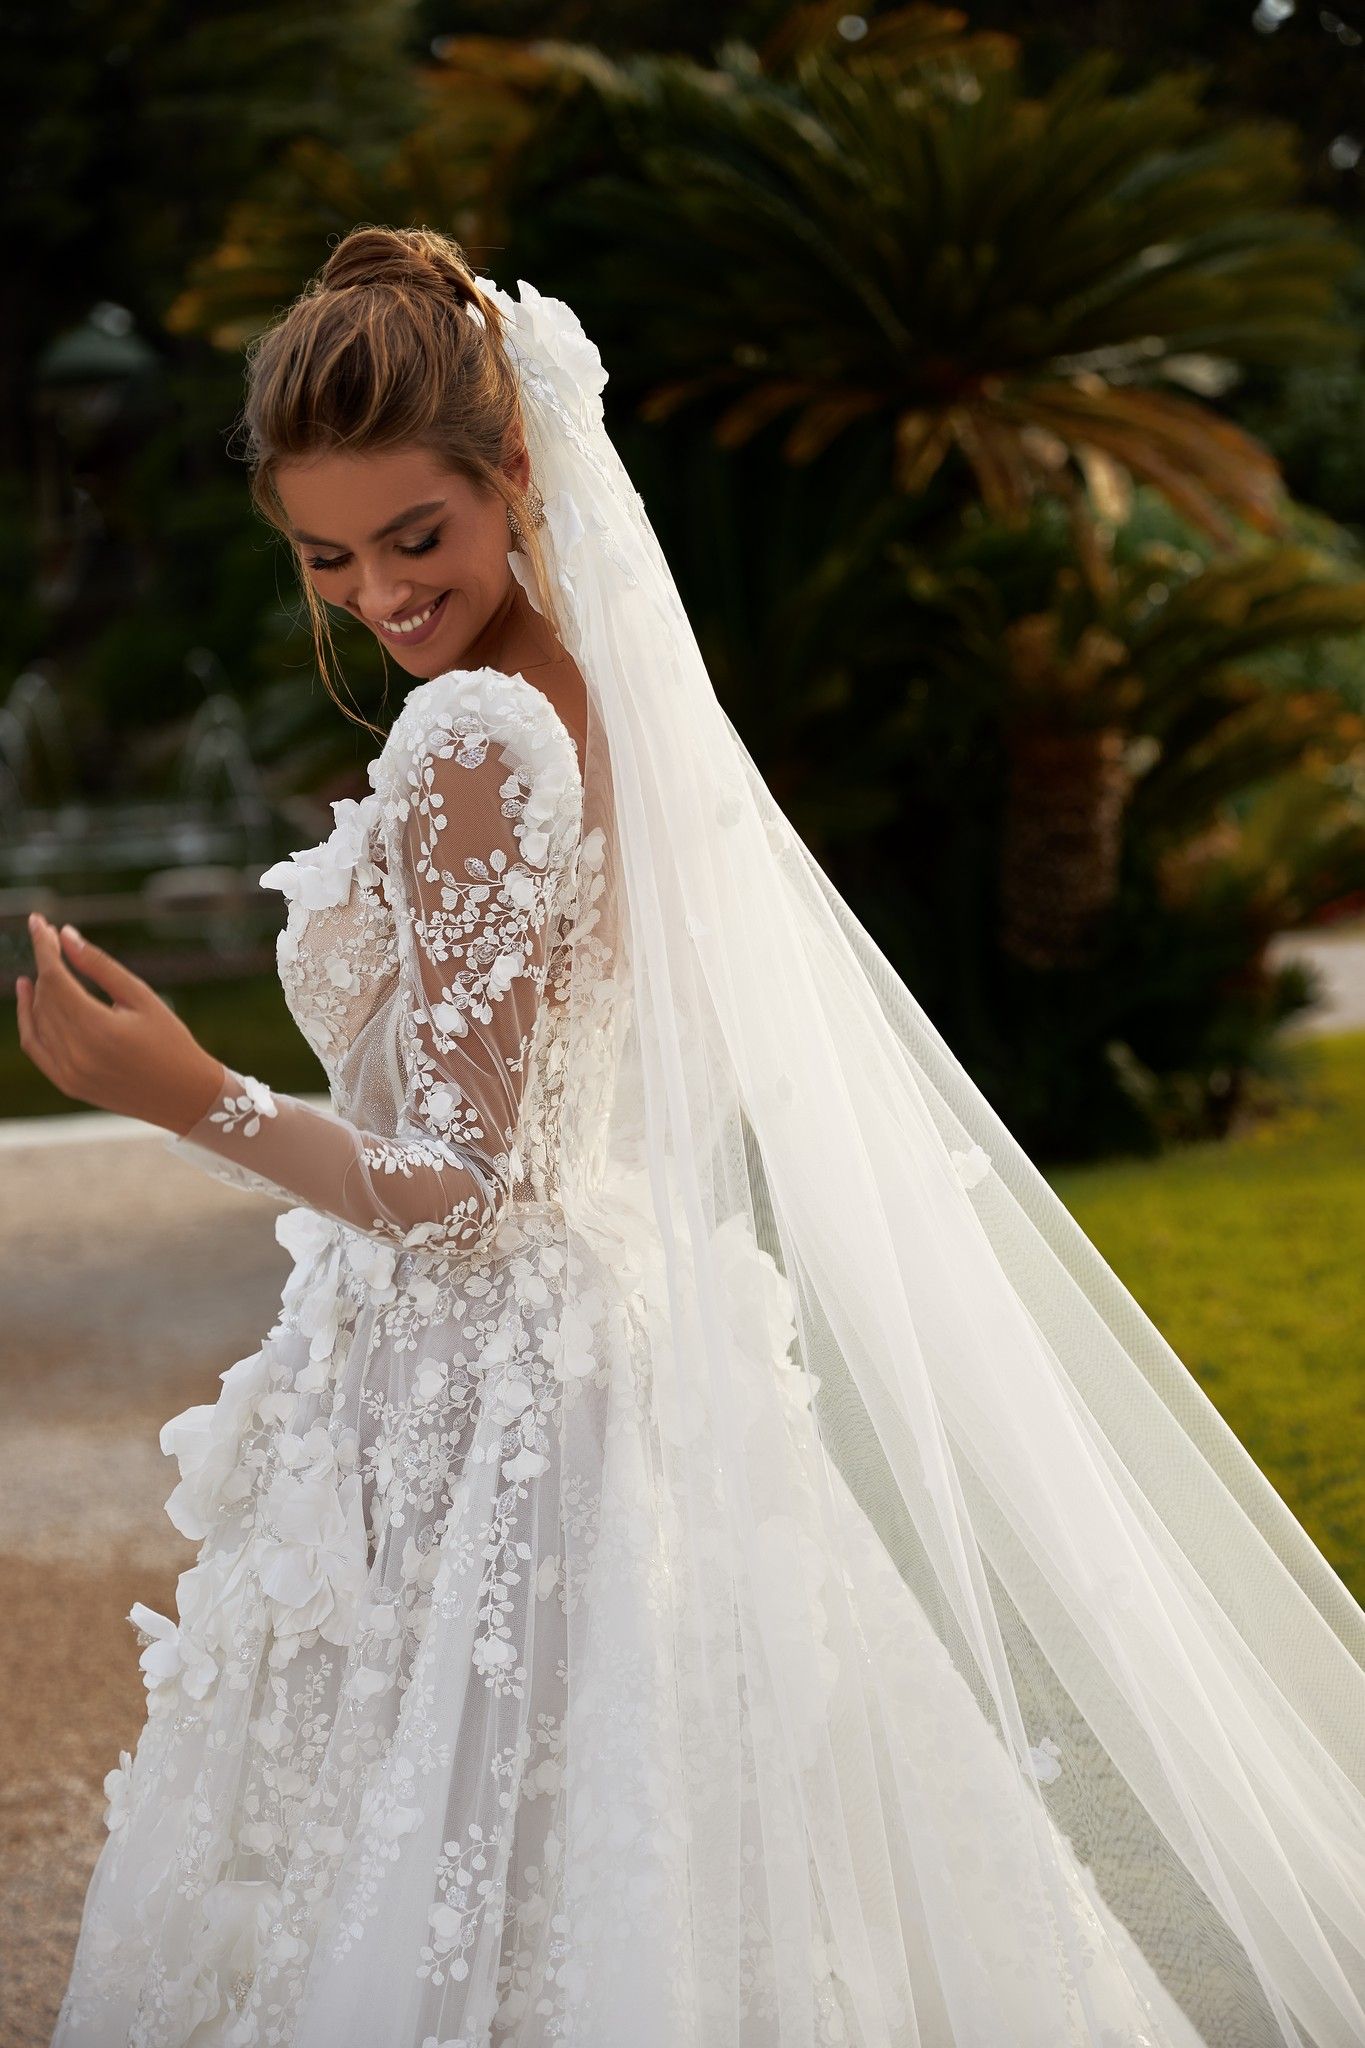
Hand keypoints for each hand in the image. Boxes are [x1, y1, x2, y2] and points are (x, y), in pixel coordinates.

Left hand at [16, 913, 226, 1136]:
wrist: (184, 1096)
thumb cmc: (171, 1041)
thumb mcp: (141, 997)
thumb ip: (100, 966)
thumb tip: (65, 935)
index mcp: (99, 1029)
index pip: (55, 978)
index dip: (43, 947)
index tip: (37, 922)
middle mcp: (77, 1053)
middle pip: (45, 995)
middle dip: (44, 963)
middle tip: (50, 938)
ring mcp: (69, 1072)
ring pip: (38, 1018)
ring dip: (39, 988)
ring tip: (48, 964)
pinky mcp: (67, 1084)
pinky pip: (34, 1045)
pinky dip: (28, 1020)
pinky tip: (27, 994)